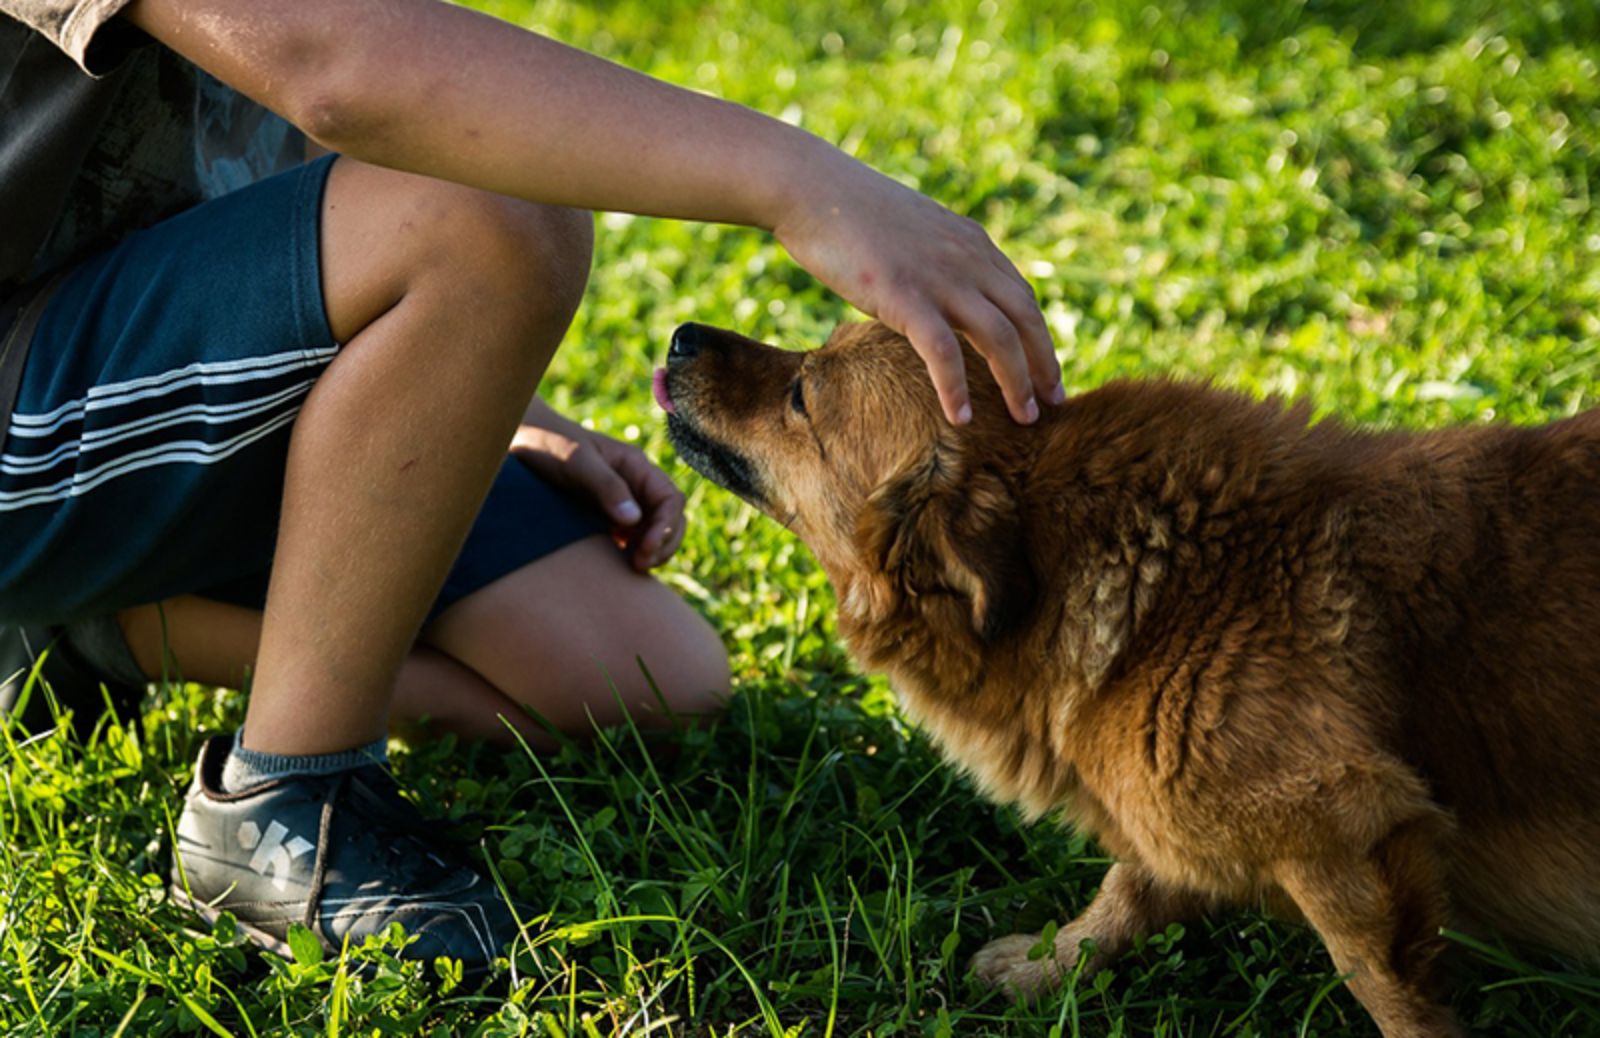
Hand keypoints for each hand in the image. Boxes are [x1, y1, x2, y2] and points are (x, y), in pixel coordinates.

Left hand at [511, 403, 685, 571]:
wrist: (518, 439)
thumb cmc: (547, 443)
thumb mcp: (577, 462)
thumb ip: (607, 487)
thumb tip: (634, 519)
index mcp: (635, 466)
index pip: (670, 499)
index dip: (666, 527)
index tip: (646, 548)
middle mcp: (634, 484)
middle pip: (670, 518)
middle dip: (664, 543)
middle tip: (640, 565)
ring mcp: (621, 500)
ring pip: (653, 530)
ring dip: (652, 551)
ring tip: (633, 567)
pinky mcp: (604, 515)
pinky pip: (630, 537)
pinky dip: (632, 552)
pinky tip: (618, 564)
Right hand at [772, 150, 1063, 425]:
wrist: (812, 189)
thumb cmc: (849, 213)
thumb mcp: (911, 232)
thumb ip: (936, 259)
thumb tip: (935, 292)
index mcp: (971, 243)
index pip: (1021, 296)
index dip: (1039, 337)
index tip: (1045, 371)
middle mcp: (967, 259)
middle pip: (1025, 318)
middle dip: (1044, 364)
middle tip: (1054, 402)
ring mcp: (939, 277)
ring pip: (999, 338)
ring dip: (1017, 382)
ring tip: (1025, 420)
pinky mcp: (905, 297)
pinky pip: (944, 352)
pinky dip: (956, 388)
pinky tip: (961, 418)